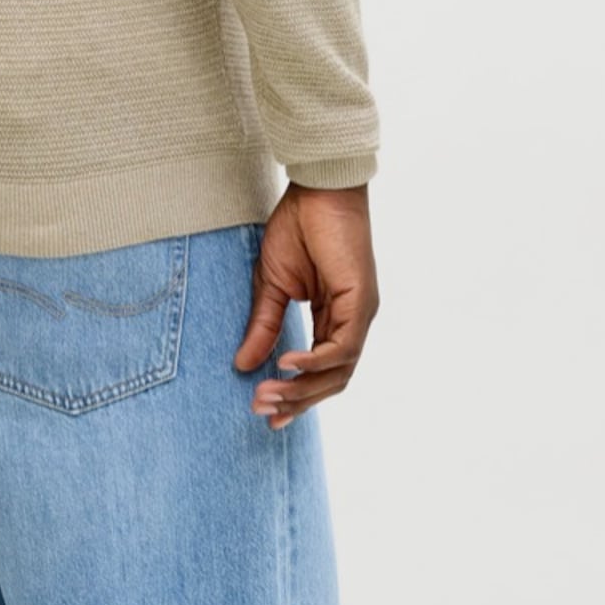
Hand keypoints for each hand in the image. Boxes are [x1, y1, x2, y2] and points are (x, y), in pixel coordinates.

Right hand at [233, 185, 378, 424]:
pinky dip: (316, 361)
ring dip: (302, 387)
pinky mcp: (361, 302)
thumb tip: (243, 365)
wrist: (317, 190)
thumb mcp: (271, 286)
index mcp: (334, 320)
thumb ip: (263, 326)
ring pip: (338, 371)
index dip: (295, 396)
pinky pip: (343, 346)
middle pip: (330, 381)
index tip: (265, 414)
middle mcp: (352, 323)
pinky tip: (287, 364)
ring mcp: (360, 314)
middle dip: (295, 401)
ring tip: (267, 393)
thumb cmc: (298, 229)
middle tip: (260, 412)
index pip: (319, 372)